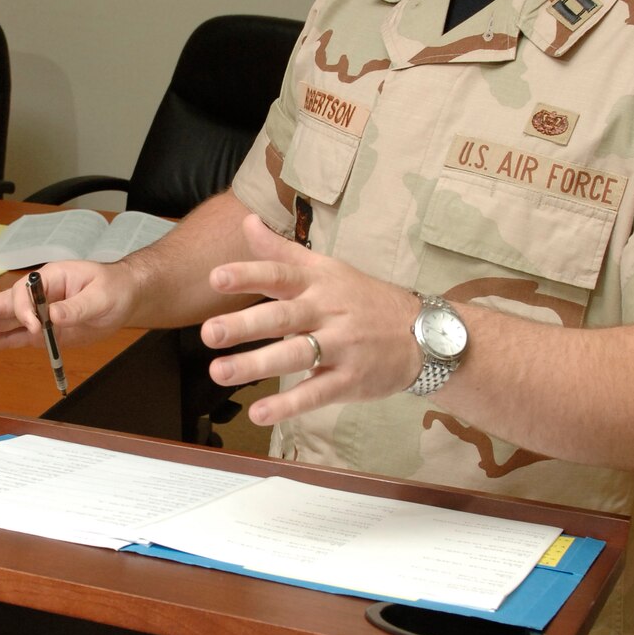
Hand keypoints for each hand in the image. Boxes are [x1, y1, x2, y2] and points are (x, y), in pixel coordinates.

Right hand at [0, 259, 140, 352]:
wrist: (125, 297)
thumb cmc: (114, 288)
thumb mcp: (101, 296)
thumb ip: (76, 307)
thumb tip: (53, 317)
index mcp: (48, 278)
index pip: (23, 295)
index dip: (24, 313)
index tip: (35, 328)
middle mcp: (37, 296)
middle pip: (0, 306)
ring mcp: (37, 315)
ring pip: (1, 322)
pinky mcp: (42, 333)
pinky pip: (13, 338)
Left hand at [203, 211, 419, 423]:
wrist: (423, 333)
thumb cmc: (364, 299)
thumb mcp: (327, 268)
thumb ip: (282, 251)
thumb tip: (246, 221)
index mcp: (318, 283)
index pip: (280, 274)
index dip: (249, 275)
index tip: (216, 277)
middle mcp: (327, 311)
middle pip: (283, 316)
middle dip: (245, 325)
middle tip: (209, 333)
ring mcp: (341, 346)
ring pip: (296, 354)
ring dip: (257, 365)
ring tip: (219, 373)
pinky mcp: (351, 380)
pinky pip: (317, 393)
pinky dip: (288, 405)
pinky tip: (259, 413)